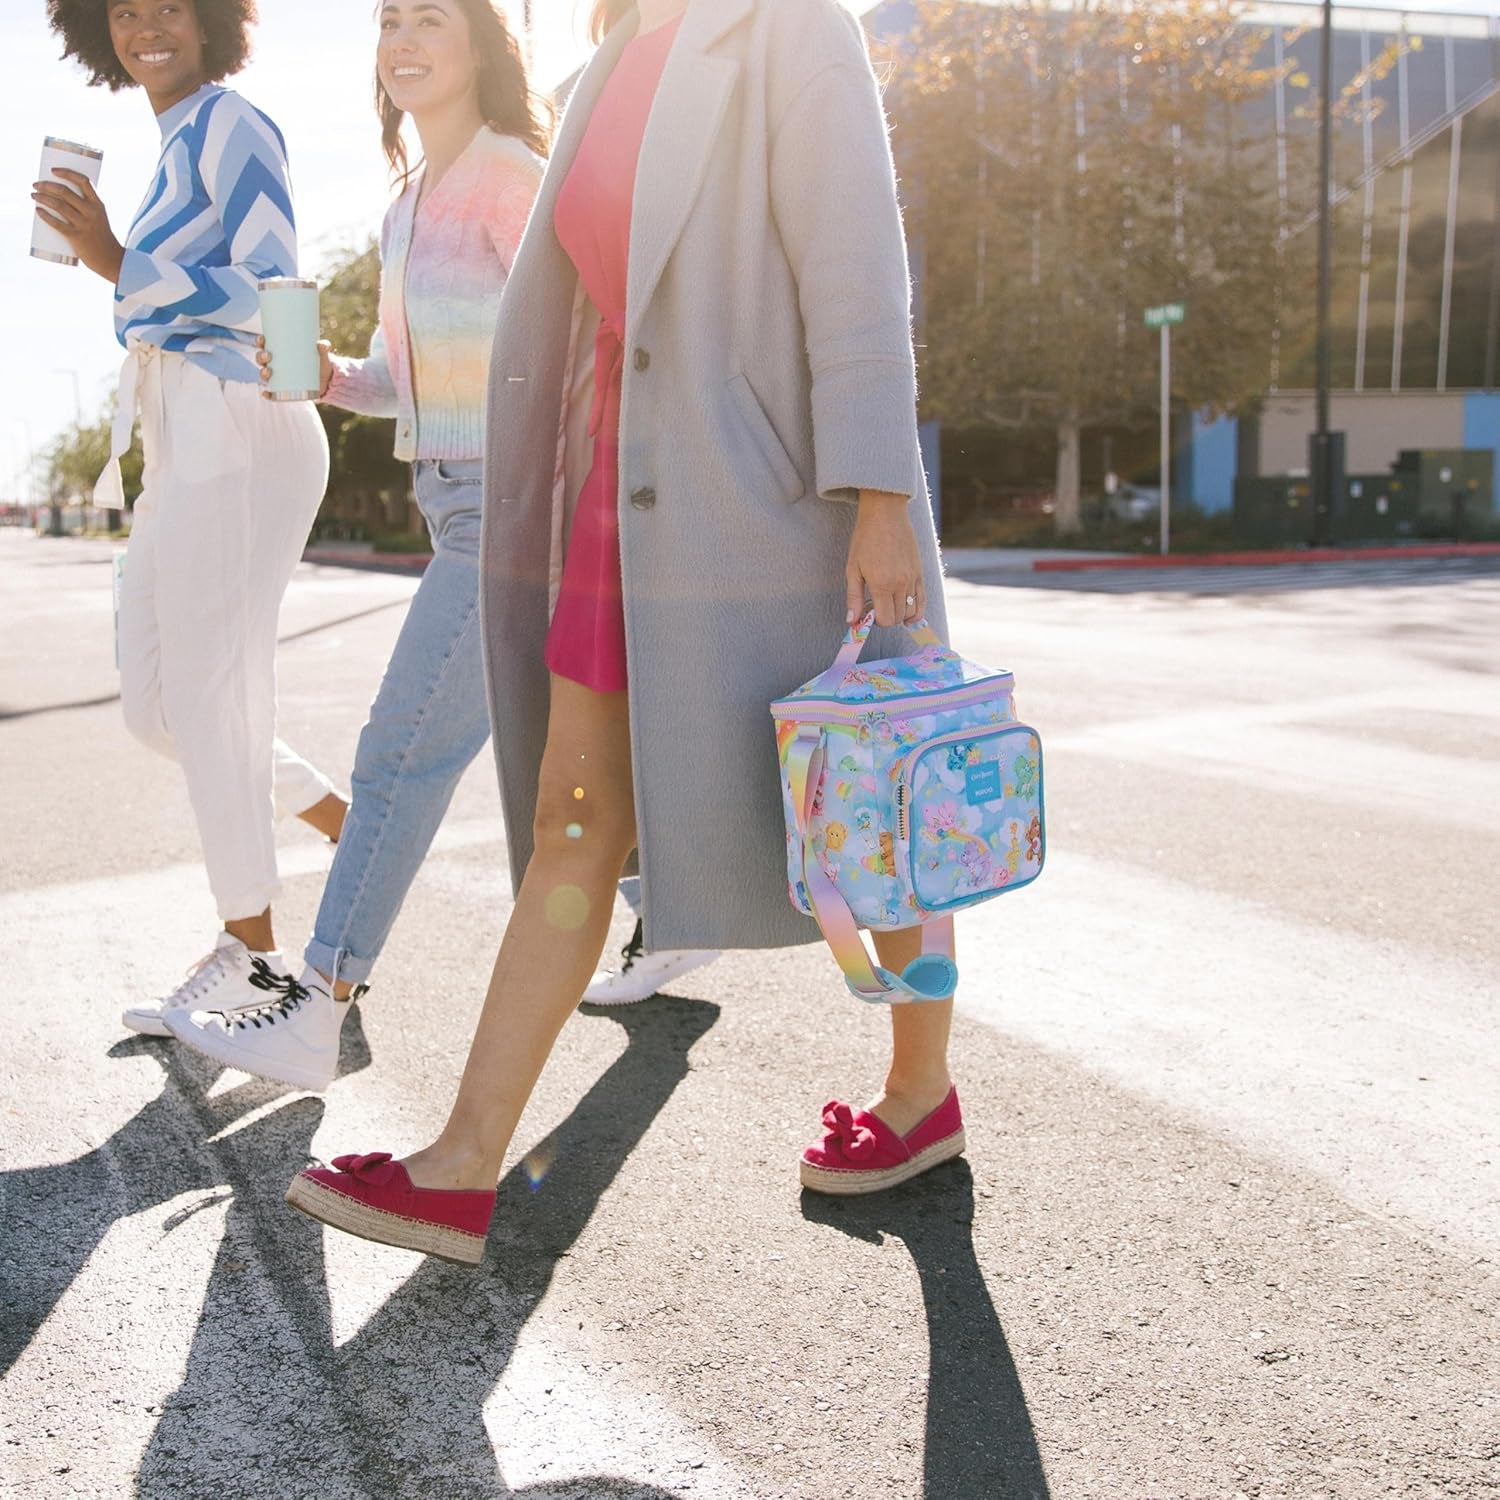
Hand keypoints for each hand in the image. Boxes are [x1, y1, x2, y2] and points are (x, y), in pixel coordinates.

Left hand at [32, 168, 122, 282]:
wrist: (110, 259)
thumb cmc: (100, 236)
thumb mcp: (98, 218)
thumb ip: (83, 206)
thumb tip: (58, 195)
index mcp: (98, 205)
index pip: (83, 181)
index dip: (67, 173)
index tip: (53, 170)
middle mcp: (91, 212)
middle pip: (64, 192)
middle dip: (46, 185)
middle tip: (36, 185)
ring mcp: (84, 225)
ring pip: (58, 205)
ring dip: (42, 198)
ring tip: (34, 195)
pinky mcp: (76, 237)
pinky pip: (56, 223)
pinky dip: (45, 215)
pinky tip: (38, 210)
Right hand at [257, 336, 333, 400]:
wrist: (329, 382)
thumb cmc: (321, 364)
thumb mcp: (322, 355)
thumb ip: (324, 348)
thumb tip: (321, 344)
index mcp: (281, 353)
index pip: (266, 345)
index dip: (260, 342)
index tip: (262, 339)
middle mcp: (277, 365)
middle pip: (262, 360)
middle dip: (261, 357)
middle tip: (269, 356)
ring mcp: (280, 378)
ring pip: (265, 375)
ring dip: (262, 373)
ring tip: (268, 372)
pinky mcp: (285, 391)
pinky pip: (273, 394)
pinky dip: (268, 394)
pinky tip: (266, 394)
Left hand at [845, 490, 923, 627]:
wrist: (885, 514)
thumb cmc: (865, 539)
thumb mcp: (852, 569)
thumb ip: (854, 598)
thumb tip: (851, 621)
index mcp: (882, 584)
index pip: (886, 619)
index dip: (876, 621)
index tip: (868, 611)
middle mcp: (901, 584)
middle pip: (899, 618)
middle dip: (886, 618)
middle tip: (875, 606)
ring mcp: (913, 578)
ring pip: (912, 611)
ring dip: (900, 614)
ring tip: (889, 603)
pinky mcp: (920, 572)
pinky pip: (923, 599)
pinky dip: (917, 610)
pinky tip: (908, 612)